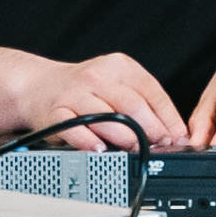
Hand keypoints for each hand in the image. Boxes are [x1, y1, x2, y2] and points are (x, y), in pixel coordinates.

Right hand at [12, 51, 187, 151]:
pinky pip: (74, 129)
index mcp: (118, 66)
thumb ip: (143, 104)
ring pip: (105, 117)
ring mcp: (74, 94)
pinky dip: (88, 141)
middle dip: (150, 129)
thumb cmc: (85, 90)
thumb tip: (174, 134)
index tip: (178, 137)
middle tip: (160, 146)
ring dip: (124, 137)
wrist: (38, 86)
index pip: (151, 91)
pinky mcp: (55, 112)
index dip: (168, 117)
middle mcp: (97, 76)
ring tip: (135, 150)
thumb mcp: (116, 85)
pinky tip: (99, 150)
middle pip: (131, 104)